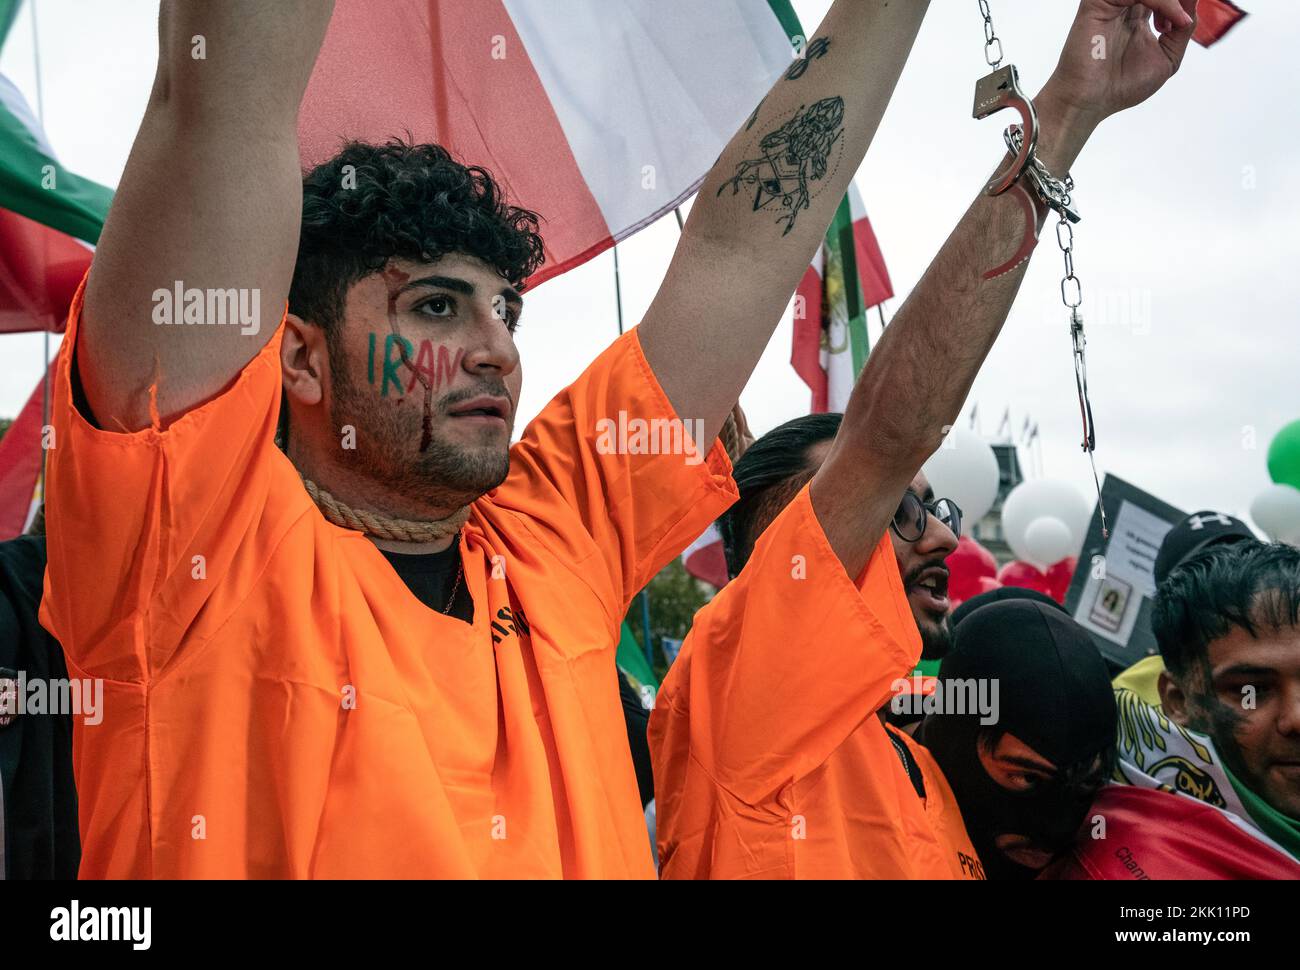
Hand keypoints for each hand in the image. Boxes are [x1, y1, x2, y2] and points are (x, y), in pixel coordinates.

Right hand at [1041, 0, 1196, 127]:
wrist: (1090, 102)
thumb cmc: (1120, 87)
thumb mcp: (1167, 58)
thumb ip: (1182, 30)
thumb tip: (1193, 5)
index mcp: (1137, 18)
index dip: (1184, 1)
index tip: (1189, 19)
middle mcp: (1124, 7)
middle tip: (1188, 13)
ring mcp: (1112, 3)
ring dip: (1172, 0)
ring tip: (1179, 22)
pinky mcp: (1098, 3)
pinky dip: (1162, 2)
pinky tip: (1167, 24)